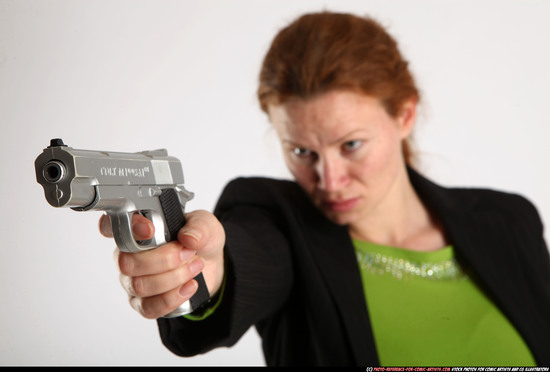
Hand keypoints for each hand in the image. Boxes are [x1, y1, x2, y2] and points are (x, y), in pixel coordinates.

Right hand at [99, 210, 224, 318]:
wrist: (210, 265)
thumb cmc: (199, 240)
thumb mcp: (206, 226)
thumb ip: (199, 227)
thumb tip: (188, 238)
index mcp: (137, 231)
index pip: (111, 226)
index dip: (125, 229)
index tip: (149, 229)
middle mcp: (128, 256)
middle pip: (127, 263)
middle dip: (164, 259)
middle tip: (188, 252)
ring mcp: (133, 281)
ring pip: (140, 286)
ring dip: (174, 277)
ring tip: (196, 266)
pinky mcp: (144, 303)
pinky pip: (150, 307)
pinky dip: (173, 298)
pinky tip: (190, 286)